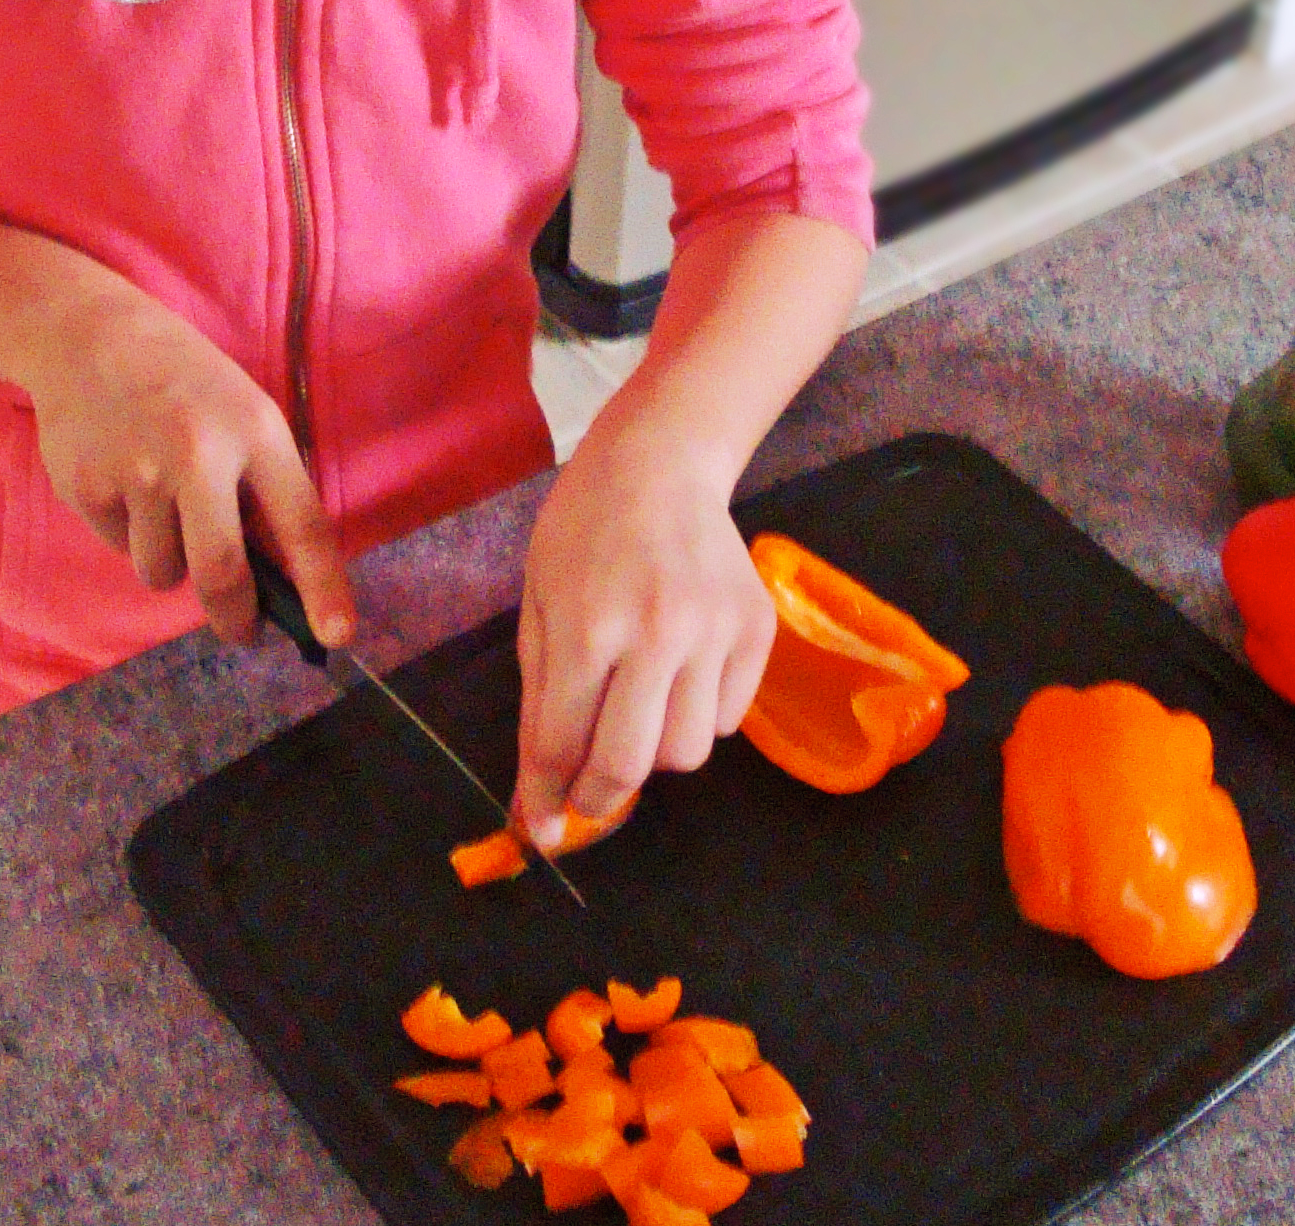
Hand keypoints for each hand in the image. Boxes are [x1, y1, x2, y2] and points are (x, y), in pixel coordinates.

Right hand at [22, 271, 353, 651]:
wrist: (88, 336)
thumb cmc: (185, 383)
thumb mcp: (244, 413)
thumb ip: (262, 487)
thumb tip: (275, 580)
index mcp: (254, 432)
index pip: (300, 523)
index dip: (322, 587)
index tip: (337, 636)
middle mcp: (197, 454)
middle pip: (222, 574)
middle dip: (236, 618)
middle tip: (243, 630)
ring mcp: (136, 474)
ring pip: (162, 571)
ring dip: (169, 560)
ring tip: (160, 500)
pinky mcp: (86, 488)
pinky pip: (118, 548)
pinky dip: (126, 531)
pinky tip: (120, 476)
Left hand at [511, 408, 773, 846]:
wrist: (660, 463)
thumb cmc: (582, 531)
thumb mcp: (538, 606)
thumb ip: (538, 704)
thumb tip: (537, 801)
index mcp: (589, 625)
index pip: (562, 743)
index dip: (546, 800)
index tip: (542, 831)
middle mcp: (658, 632)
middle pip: (630, 764)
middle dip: (598, 797)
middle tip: (586, 796)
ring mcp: (716, 631)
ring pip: (688, 753)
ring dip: (653, 752)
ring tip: (636, 709)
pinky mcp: (757, 630)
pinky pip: (727, 719)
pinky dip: (697, 716)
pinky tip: (677, 675)